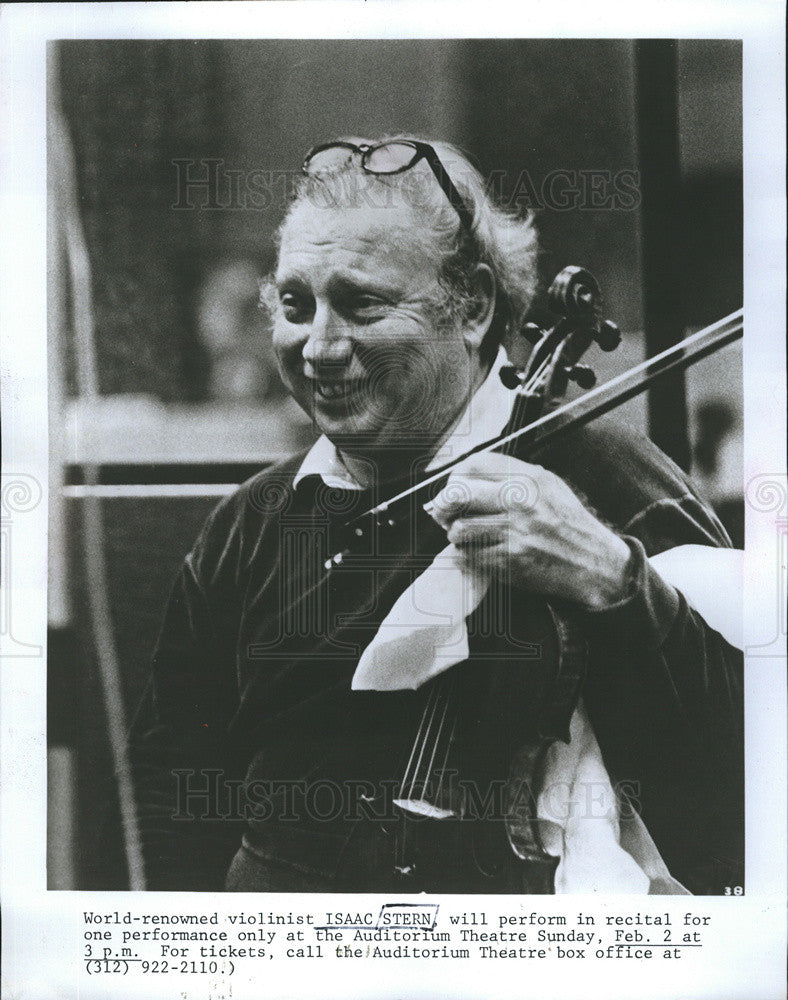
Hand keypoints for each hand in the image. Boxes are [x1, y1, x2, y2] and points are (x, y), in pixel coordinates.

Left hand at [426, 452, 632, 609]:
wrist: (593, 563)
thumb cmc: (567, 524)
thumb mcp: (548, 486)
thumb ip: (511, 476)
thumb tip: (466, 475)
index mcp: (529, 479)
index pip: (475, 465)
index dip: (457, 475)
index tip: (454, 485)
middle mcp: (521, 502)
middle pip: (459, 493)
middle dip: (444, 504)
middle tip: (443, 512)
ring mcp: (514, 533)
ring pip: (459, 529)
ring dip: (456, 534)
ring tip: (466, 535)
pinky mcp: (510, 561)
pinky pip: (468, 557)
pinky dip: (466, 557)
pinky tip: (477, 553)